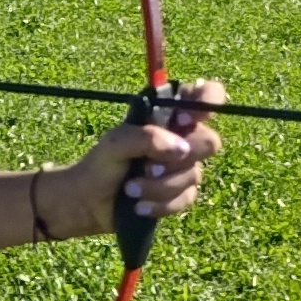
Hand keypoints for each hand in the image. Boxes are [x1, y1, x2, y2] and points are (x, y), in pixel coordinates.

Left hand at [37, 78, 225, 235]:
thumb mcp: (116, 142)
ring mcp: (185, 167)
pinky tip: (138, 206)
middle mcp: (182, 138)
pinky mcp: (182, 194)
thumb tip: (181, 148)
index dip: (206, 103)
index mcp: (169, 114)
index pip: (207, 94)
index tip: (183, 120)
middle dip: (177, 158)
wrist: (90, 202)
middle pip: (209, 141)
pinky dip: (161, 204)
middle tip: (147, 165)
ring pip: (194, 174)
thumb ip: (146, 137)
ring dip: (159, 185)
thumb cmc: (102, 163)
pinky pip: (186, 198)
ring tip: (130, 189)